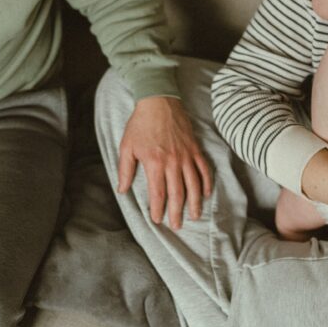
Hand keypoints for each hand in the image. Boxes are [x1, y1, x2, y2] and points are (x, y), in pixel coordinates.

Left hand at [116, 96, 212, 228]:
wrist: (158, 100)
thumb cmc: (140, 123)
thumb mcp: (127, 146)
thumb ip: (125, 169)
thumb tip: (122, 189)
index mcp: (154, 162)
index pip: (158, 193)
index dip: (158, 209)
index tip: (157, 219)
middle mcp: (172, 162)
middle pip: (177, 193)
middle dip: (177, 212)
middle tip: (177, 226)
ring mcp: (186, 155)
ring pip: (193, 184)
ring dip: (194, 202)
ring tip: (194, 216)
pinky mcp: (194, 148)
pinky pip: (203, 169)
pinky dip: (206, 182)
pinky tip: (205, 193)